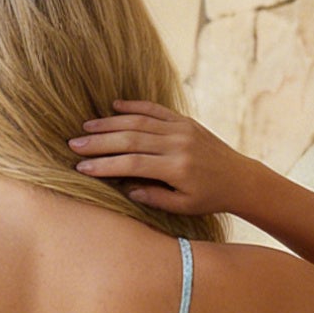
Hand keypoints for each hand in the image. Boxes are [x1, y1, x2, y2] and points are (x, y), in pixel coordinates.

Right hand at [66, 98, 249, 213]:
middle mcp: (177, 144)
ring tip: (86, 127)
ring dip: (110, 123)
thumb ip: (154, 197)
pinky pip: (155, 110)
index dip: (104, 165)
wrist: (240, 178)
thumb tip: (125, 188)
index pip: (132, 164)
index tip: (82, 167)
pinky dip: (134, 106)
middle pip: (130, 139)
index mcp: (176, 168)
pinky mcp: (184, 121)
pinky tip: (114, 106)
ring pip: (139, 122)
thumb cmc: (209, 198)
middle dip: (99, 142)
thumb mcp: (183, 206)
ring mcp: (181, 129)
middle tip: (73, 144)